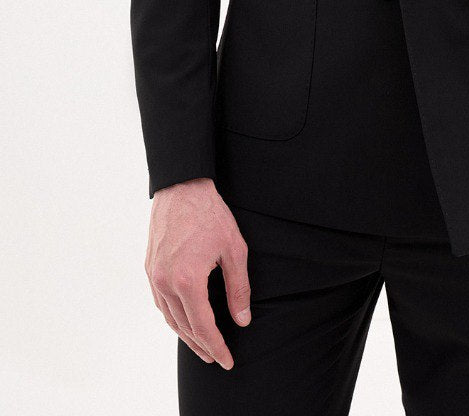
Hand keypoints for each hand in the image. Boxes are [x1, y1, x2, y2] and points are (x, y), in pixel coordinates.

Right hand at [145, 177, 251, 367]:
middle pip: (184, 327)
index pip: (203, 326)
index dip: (217, 346)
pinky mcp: (149, 268)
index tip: (227, 360)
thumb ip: (239, 288)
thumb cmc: (211, 215)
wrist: (182, 187)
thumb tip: (242, 319)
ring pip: (169, 318)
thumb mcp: (234, 249)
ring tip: (202, 345)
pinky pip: (160, 303)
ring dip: (185, 335)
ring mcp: (153, 276)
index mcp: (187, 280)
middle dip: (201, 346)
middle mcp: (165, 282)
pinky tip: (184, 320)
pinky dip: (173, 317)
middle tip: (215, 358)